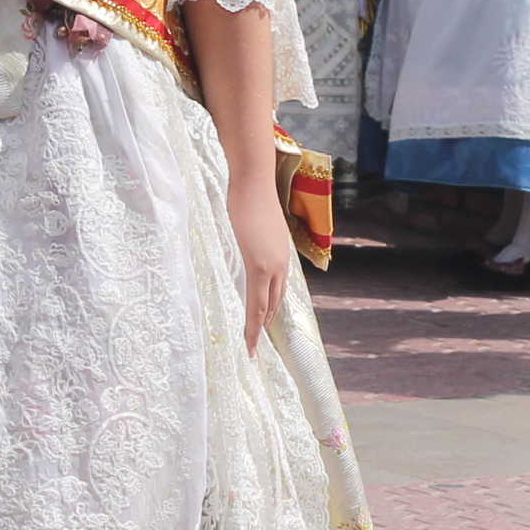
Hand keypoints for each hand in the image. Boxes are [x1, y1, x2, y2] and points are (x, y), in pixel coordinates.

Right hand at [227, 175, 291, 353]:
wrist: (254, 182)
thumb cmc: (251, 196)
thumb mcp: (258, 224)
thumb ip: (256, 238)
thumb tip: (248, 240)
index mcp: (281, 254)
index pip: (277, 289)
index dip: (270, 309)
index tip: (264, 325)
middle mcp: (281, 263)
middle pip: (273, 302)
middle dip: (264, 324)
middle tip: (255, 343)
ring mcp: (272, 265)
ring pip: (266, 307)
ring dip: (258, 329)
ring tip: (251, 347)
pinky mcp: (259, 264)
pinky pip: (256, 301)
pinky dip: (253, 322)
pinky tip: (250, 335)